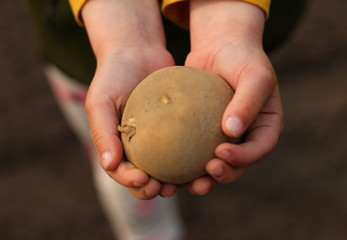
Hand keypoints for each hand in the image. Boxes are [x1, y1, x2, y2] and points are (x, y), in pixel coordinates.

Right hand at [82, 0, 178, 198]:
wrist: (137, 51)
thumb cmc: (112, 76)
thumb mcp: (100, 101)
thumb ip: (102, 133)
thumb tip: (110, 165)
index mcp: (117, 145)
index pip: (122, 172)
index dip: (131, 182)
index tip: (145, 180)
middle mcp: (138, 146)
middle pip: (146, 177)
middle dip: (154, 189)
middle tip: (167, 187)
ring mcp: (159, 138)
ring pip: (169, 167)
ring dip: (177, 180)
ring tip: (189, 181)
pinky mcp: (179, 127)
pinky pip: (187, 144)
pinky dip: (193, 155)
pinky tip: (205, 157)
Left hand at [184, 0, 282, 193]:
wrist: (220, 48)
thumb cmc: (242, 58)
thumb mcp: (254, 75)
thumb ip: (247, 101)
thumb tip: (231, 131)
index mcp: (264, 126)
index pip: (258, 149)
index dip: (243, 158)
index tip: (220, 153)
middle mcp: (246, 135)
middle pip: (238, 164)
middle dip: (223, 174)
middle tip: (205, 174)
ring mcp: (224, 136)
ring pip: (216, 163)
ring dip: (204, 178)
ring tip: (188, 185)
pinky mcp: (203, 133)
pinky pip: (195, 151)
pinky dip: (186, 162)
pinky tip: (170, 168)